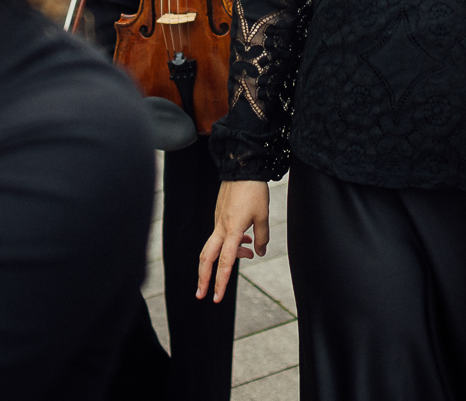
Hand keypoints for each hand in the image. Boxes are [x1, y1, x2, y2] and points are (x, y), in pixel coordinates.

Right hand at [197, 180, 270, 303]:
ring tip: (247, 253)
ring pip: (214, 247)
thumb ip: (261, 237)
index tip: (215, 298)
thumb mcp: (263, 215)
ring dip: (226, 257)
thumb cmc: (254, 191)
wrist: (242, 167)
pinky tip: (245, 239)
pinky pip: (221, 236)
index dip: (220, 282)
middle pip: (207, 258)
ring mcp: (218, 221)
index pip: (225, 262)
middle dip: (204, 278)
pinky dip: (231, 243)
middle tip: (202, 295)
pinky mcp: (219, 215)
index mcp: (232, 230)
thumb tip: (258, 252)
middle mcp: (221, 227)